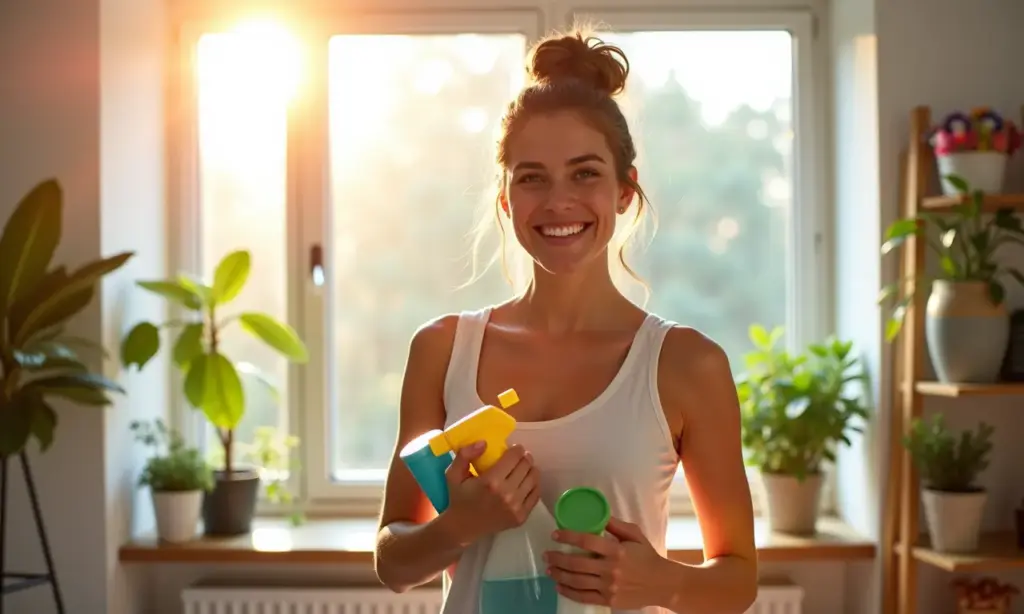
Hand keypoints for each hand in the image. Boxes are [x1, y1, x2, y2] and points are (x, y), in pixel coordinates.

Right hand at [443, 441, 540, 544]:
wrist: (463, 528)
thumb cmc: (459, 498)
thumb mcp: (453, 474)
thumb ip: (465, 455)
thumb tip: (484, 442)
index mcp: (491, 481)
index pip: (514, 456)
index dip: (517, 449)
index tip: (514, 448)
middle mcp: (506, 494)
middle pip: (526, 465)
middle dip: (524, 457)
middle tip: (519, 457)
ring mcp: (516, 507)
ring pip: (534, 478)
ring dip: (530, 469)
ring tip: (524, 468)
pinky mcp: (522, 517)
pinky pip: (536, 494)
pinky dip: (534, 485)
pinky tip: (526, 482)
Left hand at [545, 517, 670, 609]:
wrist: (662, 584)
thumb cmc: (648, 557)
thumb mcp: (635, 535)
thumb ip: (616, 525)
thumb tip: (598, 514)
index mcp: (616, 550)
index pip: (587, 541)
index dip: (568, 536)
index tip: (555, 535)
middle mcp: (610, 569)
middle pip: (577, 563)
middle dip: (558, 558)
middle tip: (546, 554)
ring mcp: (609, 586)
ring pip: (577, 581)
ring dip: (559, 574)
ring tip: (549, 569)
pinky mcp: (609, 600)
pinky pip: (584, 596)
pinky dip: (569, 592)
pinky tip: (559, 586)